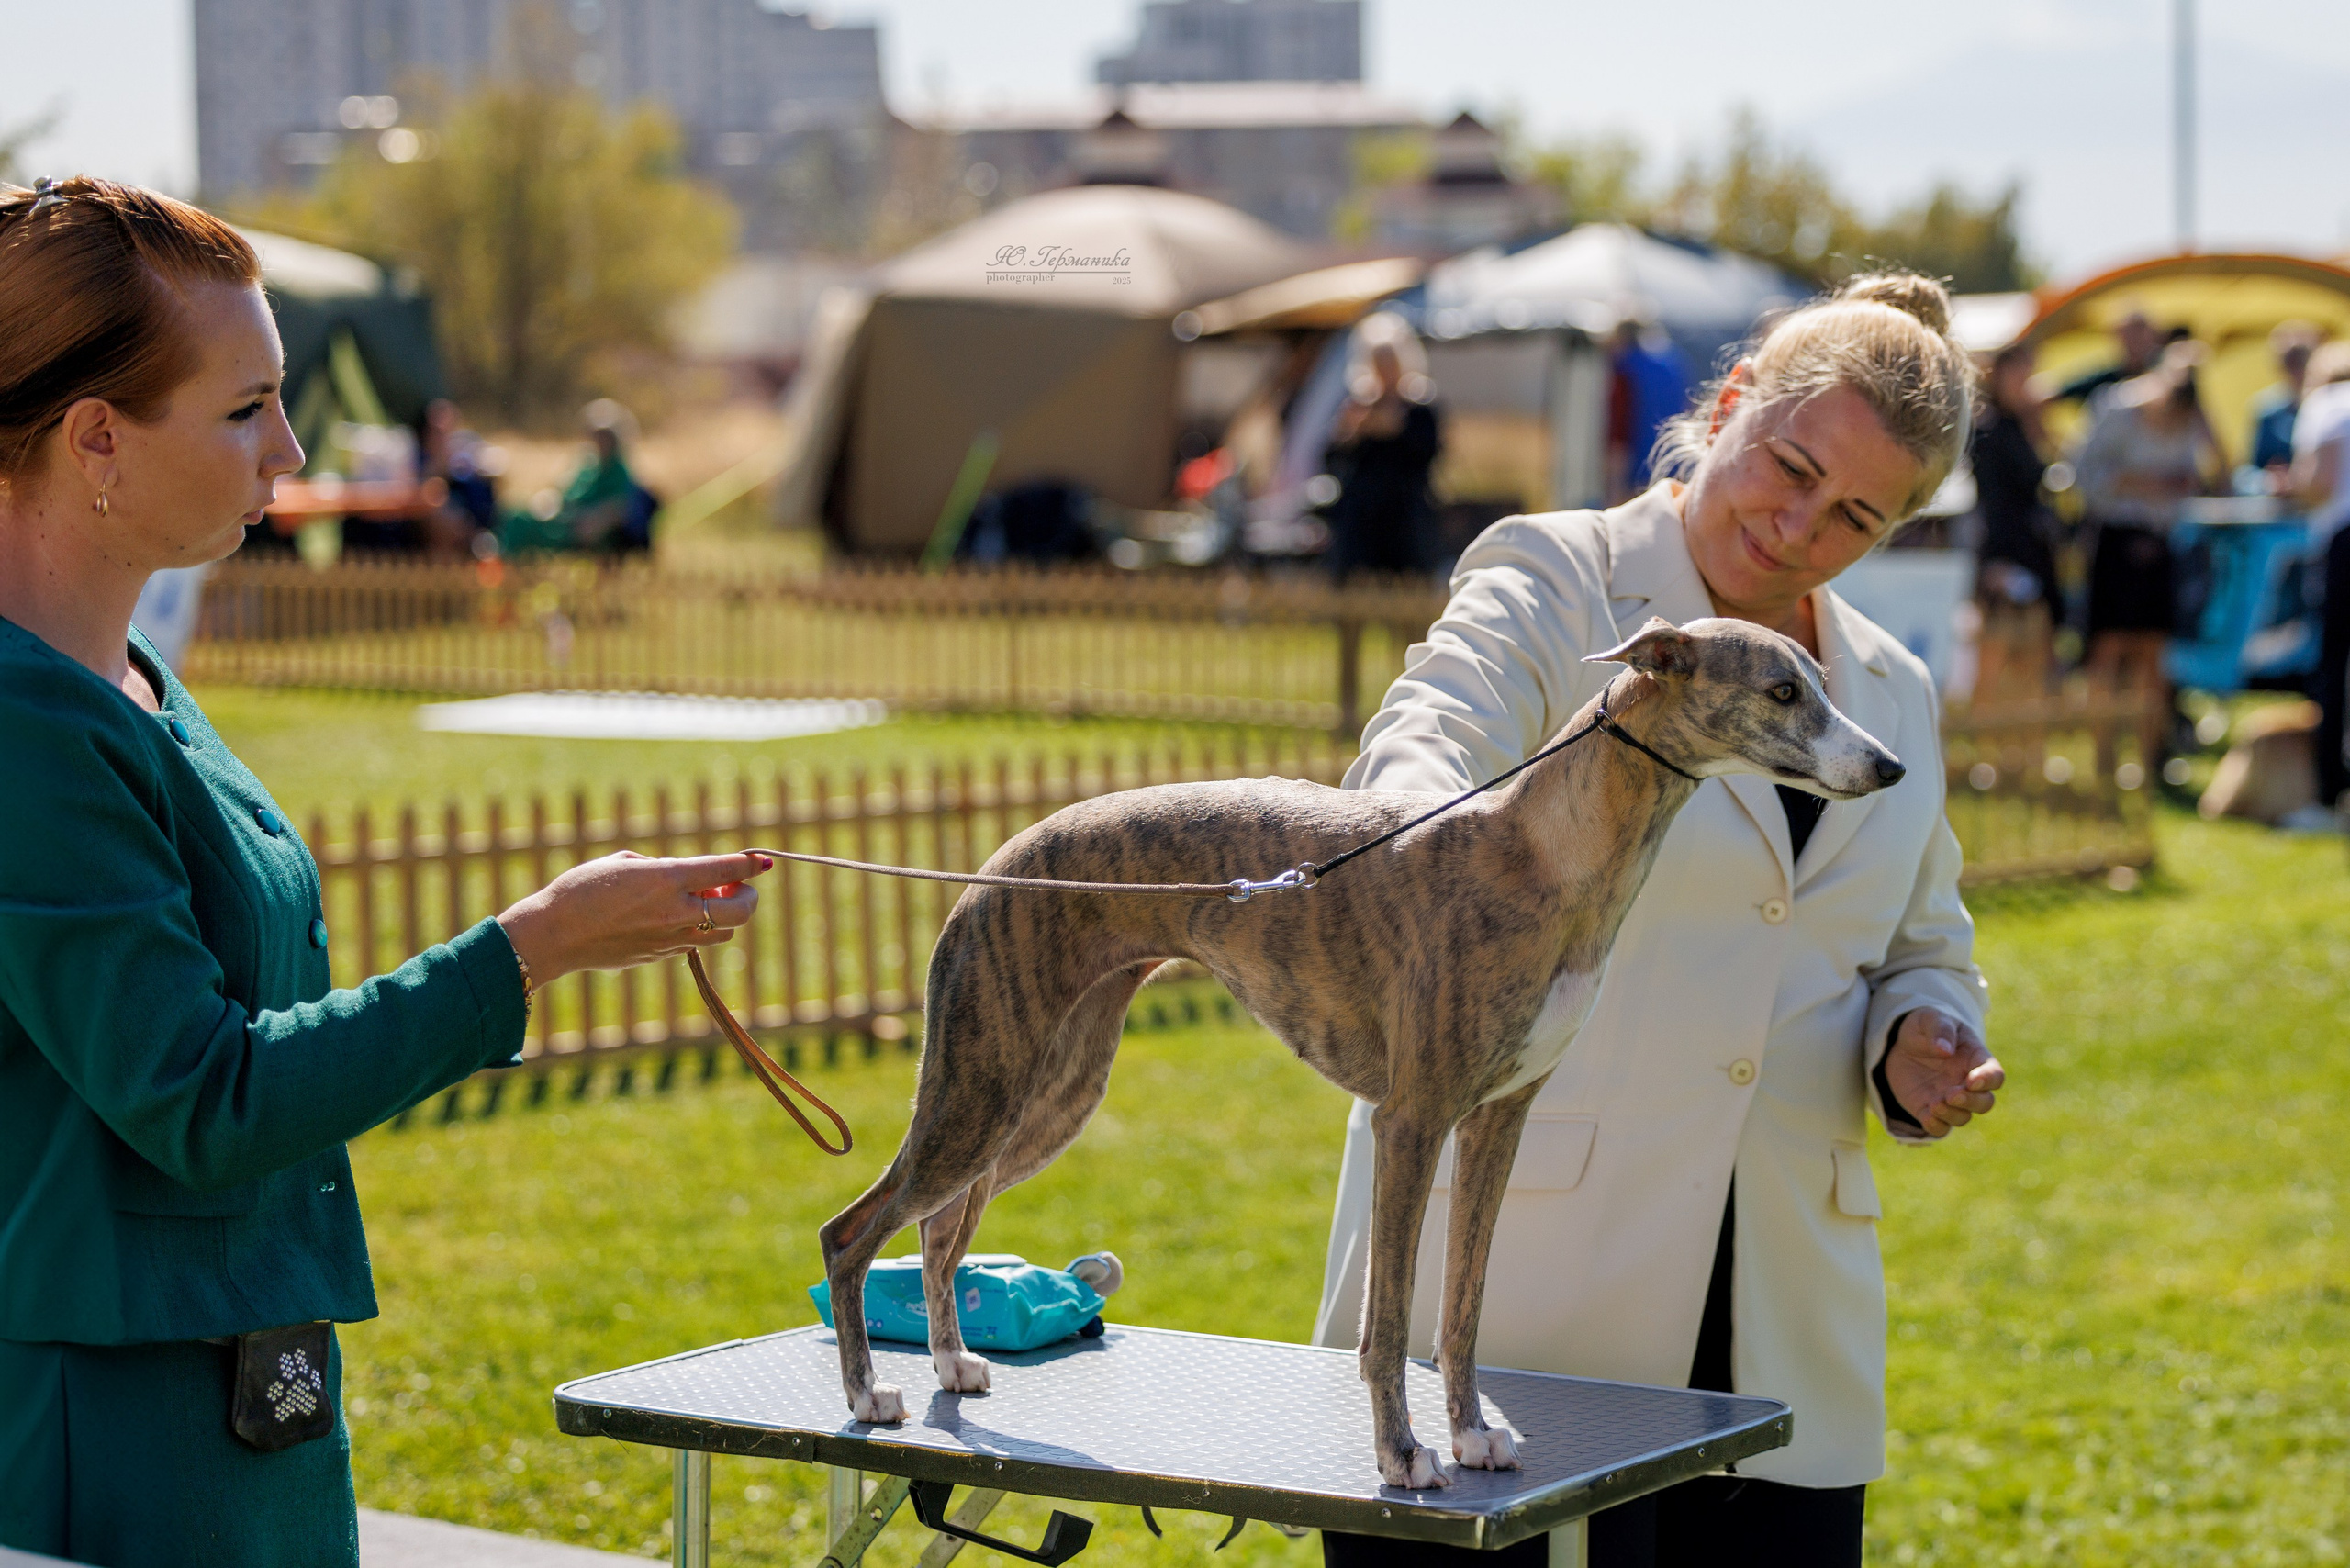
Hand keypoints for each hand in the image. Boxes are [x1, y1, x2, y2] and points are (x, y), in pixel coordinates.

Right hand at [496, 851, 770, 988]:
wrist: (554, 935)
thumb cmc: (582, 889)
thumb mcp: (624, 863)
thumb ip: (664, 868)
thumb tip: (691, 877)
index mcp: (668, 879)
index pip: (725, 871)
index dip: (749, 865)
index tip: (762, 861)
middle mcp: (676, 912)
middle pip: (740, 912)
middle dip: (749, 898)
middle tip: (738, 887)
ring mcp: (671, 940)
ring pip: (723, 934)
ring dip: (725, 916)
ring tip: (705, 901)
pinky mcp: (661, 957)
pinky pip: (694, 944)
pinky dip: (696, 930)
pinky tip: (676, 917)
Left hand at [1883, 1007, 2003, 1137]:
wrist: (1900, 1044)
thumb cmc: (1925, 1028)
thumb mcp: (1930, 1019)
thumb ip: (1940, 1029)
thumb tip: (1945, 1049)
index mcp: (1976, 1059)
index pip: (1995, 1076)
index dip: (1988, 1080)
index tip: (1971, 1080)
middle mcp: (1967, 1084)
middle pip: (1984, 1103)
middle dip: (1971, 1102)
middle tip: (1951, 1095)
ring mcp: (1950, 1099)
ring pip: (1963, 1117)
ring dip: (1952, 1115)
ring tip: (1934, 1104)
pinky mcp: (1929, 1109)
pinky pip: (1940, 1127)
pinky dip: (1936, 1127)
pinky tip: (1926, 1117)